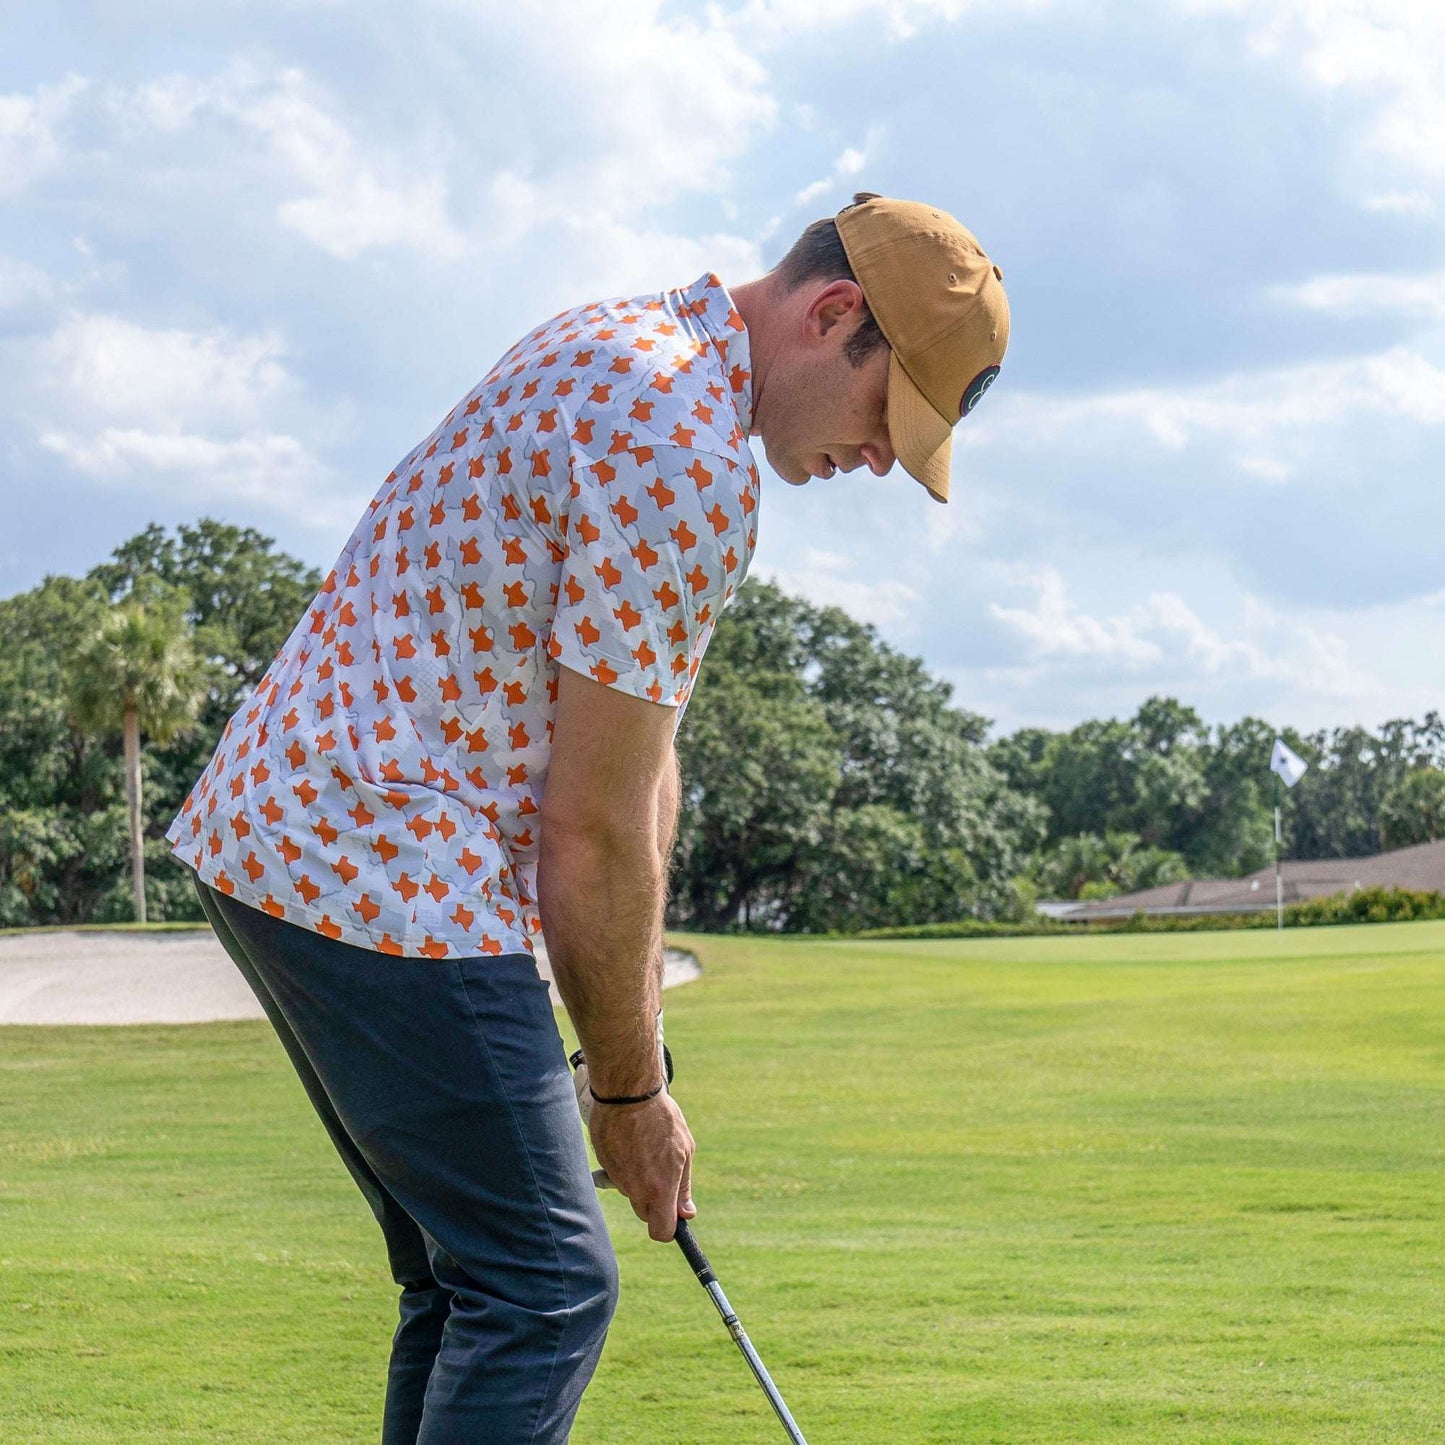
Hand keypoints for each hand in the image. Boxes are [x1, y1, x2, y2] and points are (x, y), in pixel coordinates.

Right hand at [587, 1091, 695, 1241]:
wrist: (627, 1092)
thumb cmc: (661, 1117)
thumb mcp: (684, 1149)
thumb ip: (683, 1185)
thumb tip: (687, 1213)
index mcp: (660, 1188)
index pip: (661, 1231)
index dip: (668, 1228)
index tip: (672, 1215)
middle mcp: (636, 1189)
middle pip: (645, 1213)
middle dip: (653, 1201)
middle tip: (661, 1173)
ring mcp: (617, 1178)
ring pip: (630, 1192)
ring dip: (638, 1180)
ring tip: (645, 1148)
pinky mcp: (603, 1164)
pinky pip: (616, 1175)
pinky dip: (624, 1165)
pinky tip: (630, 1141)